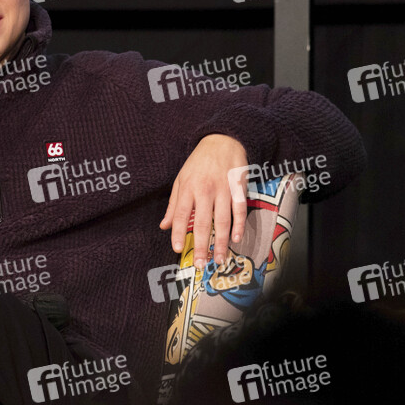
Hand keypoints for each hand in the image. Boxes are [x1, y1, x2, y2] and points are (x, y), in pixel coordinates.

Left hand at [159, 134, 247, 266]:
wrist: (222, 140)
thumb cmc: (199, 163)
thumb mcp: (181, 180)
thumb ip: (174, 205)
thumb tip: (164, 226)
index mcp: (188, 187)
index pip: (181, 213)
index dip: (178, 232)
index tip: (177, 249)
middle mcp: (205, 189)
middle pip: (203, 221)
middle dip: (201, 245)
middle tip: (201, 264)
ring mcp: (223, 189)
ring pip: (223, 220)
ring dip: (221, 242)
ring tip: (219, 259)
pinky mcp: (239, 188)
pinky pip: (240, 210)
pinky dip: (239, 225)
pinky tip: (236, 239)